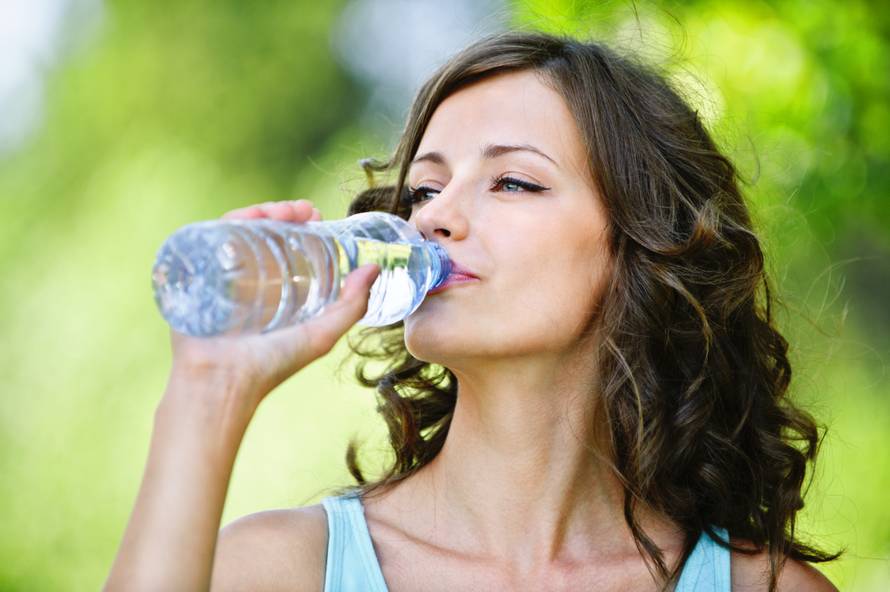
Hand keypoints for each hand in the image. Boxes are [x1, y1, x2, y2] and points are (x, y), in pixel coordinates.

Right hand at [167, 200, 378, 411]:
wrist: (222, 381)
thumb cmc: (271, 365)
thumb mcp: (322, 334)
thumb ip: (351, 305)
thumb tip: (374, 268)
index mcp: (272, 291)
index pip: (285, 246)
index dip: (301, 226)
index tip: (317, 215)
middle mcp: (246, 279)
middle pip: (262, 233)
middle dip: (284, 213)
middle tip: (304, 210)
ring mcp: (219, 274)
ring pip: (239, 230)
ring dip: (262, 212)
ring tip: (283, 210)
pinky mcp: (196, 274)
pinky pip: (210, 238)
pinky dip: (231, 221)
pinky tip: (251, 216)